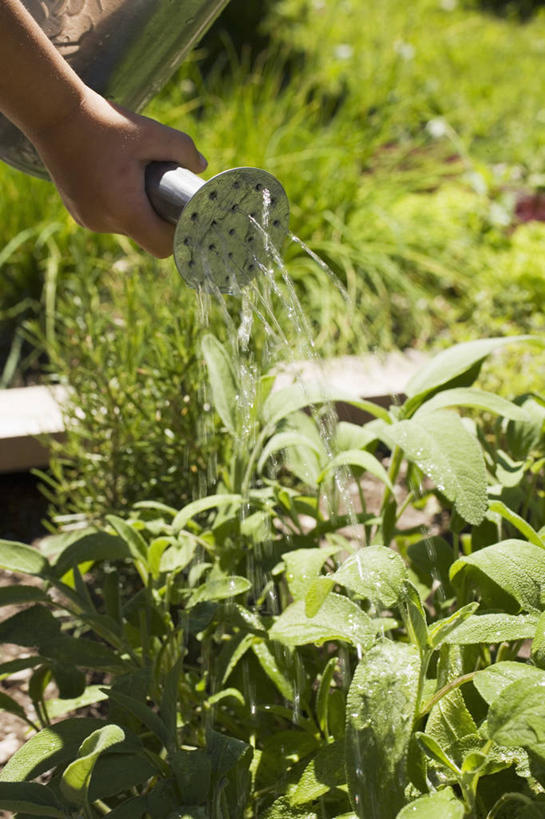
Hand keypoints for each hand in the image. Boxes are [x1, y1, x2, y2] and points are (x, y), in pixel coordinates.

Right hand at [29, 87, 206, 257]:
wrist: (54, 114)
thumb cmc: (104, 123)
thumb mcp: (150, 132)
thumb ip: (182, 148)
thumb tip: (202, 166)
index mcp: (124, 211)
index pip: (161, 247)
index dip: (179, 236)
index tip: (186, 215)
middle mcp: (104, 222)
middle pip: (146, 236)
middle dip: (159, 218)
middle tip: (166, 189)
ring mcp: (87, 219)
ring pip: (127, 227)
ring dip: (139, 211)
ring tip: (139, 181)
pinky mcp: (78, 212)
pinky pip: (109, 218)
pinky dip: (120, 206)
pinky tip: (119, 182)